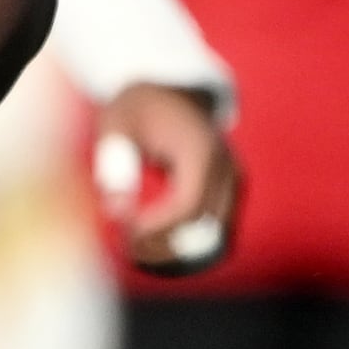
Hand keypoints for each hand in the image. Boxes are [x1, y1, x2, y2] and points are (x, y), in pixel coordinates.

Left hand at [91, 83, 239, 273]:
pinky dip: (193, 246)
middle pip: (204, 226)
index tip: (127, 235)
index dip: (158, 230)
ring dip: (181, 253)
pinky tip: (159, 252)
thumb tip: (115, 209)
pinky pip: (219, 231)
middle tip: (128, 252)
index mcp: (200, 149)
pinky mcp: (231, 191)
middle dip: (165, 247)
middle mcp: (225, 167)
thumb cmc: (136, 109)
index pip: (187, 206)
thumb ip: (113, 161)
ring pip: (217, 236)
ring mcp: (234, 180)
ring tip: (141, 257)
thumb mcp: (116, 125)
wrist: (170, 91)